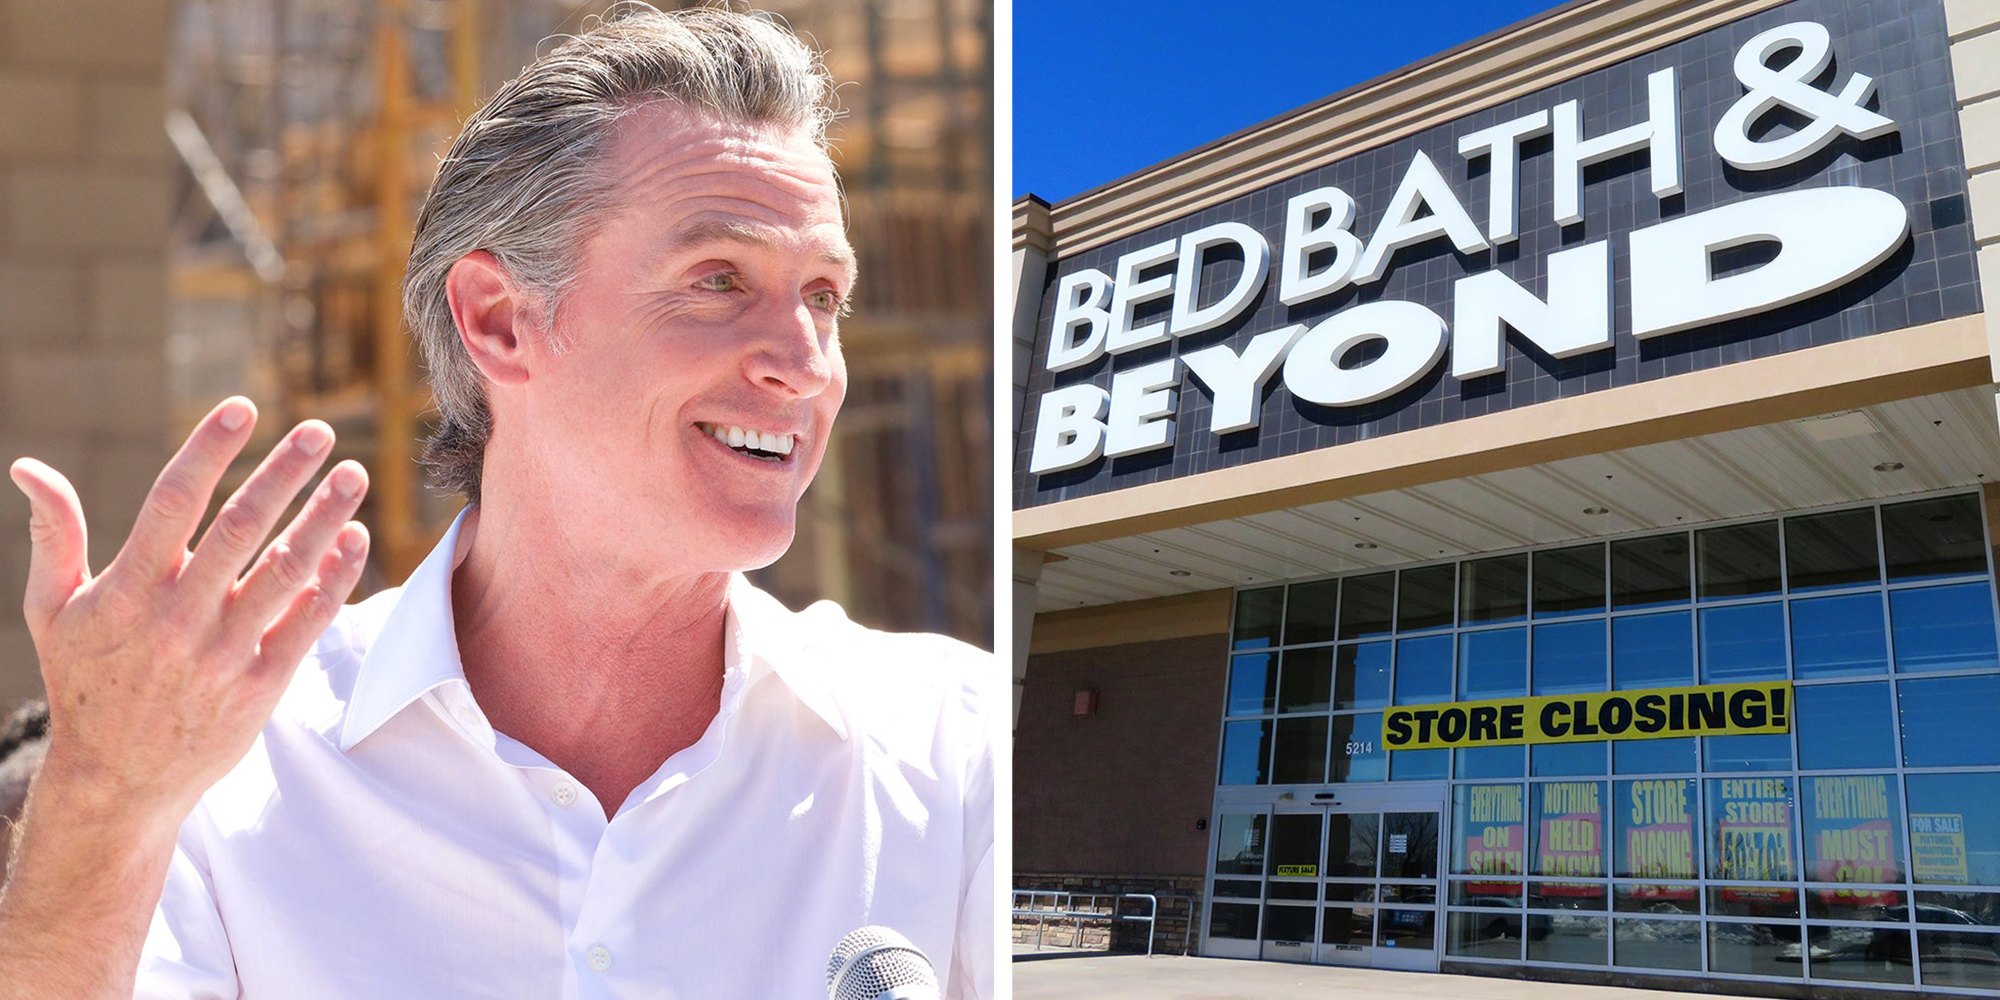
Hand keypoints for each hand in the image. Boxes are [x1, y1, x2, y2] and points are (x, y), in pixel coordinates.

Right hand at [9, 396, 369, 827]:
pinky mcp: (260, 685)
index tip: (242, 408)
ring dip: (324, 518)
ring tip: (353, 476)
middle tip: (320, 432)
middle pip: (241, 528)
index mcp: (128, 589)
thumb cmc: (83, 683)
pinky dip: (334, 579)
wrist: (117, 782)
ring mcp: (223, 651)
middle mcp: (178, 616)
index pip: (173, 502)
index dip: (209, 450)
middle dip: (284, 474)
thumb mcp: (51, 611)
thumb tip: (29, 469)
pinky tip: (353, 540)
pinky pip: (306, 622)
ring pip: (285, 571)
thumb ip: (54, 536)